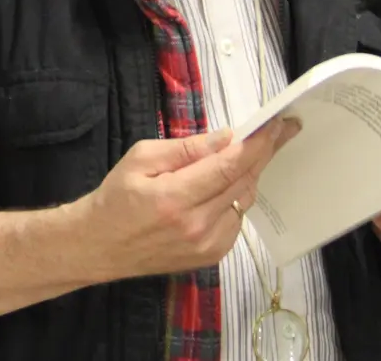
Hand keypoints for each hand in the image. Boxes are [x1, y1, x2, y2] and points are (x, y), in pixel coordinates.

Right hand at [72, 118, 301, 280]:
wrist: (99, 246)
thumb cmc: (116, 197)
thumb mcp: (140, 158)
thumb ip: (184, 148)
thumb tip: (226, 138)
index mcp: (174, 197)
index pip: (228, 166)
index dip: (256, 143)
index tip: (277, 124)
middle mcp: (196, 225)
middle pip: (243, 182)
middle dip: (263, 153)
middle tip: (281, 130)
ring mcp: (207, 246)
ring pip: (244, 201)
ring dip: (248, 175)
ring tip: (247, 155)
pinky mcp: (211, 257)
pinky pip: (236, 220)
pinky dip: (235, 199)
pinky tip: (221, 188)